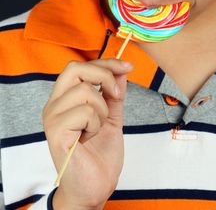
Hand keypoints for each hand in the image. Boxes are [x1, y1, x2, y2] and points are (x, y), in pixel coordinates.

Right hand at [43, 59, 132, 209]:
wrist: (93, 188)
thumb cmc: (98, 155)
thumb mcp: (111, 117)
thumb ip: (113, 94)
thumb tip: (120, 71)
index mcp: (65, 99)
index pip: (80, 67)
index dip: (105, 63)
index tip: (127, 66)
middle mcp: (55, 104)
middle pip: (75, 69)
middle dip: (103, 75)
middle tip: (116, 95)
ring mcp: (53, 117)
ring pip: (85, 91)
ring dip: (102, 109)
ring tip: (97, 127)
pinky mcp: (56, 131)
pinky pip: (84, 111)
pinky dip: (96, 123)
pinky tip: (89, 137)